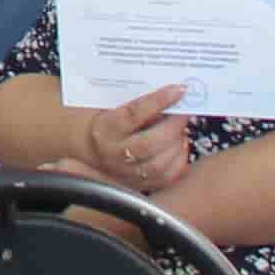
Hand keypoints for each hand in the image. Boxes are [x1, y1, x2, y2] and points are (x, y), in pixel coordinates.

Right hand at [75, 84, 194, 193]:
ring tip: (182, 131)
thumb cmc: (105, 122)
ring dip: (177, 146)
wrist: (89, 147)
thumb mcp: (111, 107)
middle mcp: (113, 154)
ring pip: (159, 165)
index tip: (177, 90)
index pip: (134, 114)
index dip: (158, 101)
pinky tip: (180, 147)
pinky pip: (165, 178)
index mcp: (105, 129)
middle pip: (149, 144)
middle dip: (173, 127)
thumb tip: (170, 96)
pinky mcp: (138, 184)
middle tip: (184, 114)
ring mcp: (126, 172)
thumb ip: (136, 103)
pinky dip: (179, 162)